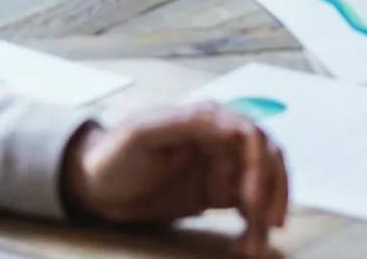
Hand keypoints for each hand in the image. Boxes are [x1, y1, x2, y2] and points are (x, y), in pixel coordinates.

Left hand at [61, 104, 287, 257]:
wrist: (95, 185)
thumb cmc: (114, 154)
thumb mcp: (143, 135)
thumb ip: (186, 124)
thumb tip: (233, 124)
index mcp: (208, 120)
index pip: (250, 136)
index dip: (259, 167)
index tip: (251, 203)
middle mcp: (222, 140)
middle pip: (267, 161)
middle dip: (271, 194)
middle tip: (263, 228)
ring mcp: (223, 166)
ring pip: (262, 187)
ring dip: (265, 216)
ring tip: (253, 250)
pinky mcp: (220, 192)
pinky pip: (249, 207)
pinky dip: (253, 227)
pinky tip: (247, 246)